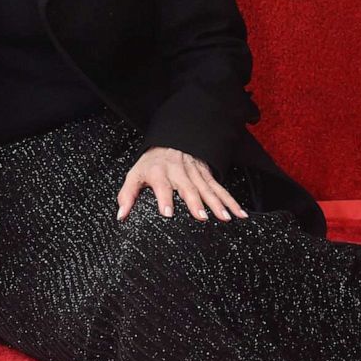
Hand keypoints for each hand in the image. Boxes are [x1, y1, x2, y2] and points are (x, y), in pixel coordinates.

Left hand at [116, 146, 248, 221]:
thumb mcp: (134, 175)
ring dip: (217, 203)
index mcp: (158, 172)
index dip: (164, 198)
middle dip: (195, 202)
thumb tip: (121, 216)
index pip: (161, 185)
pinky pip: (220, 188)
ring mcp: (195, 172)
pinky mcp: (207, 175)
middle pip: (188, 187)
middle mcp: (178, 171)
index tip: (167, 213)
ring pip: (208, 188)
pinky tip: (239, 213)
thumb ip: (127, 195)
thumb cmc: (151, 164)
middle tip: (201, 218)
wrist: (170, 143)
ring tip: (225, 218)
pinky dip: (231, 201)